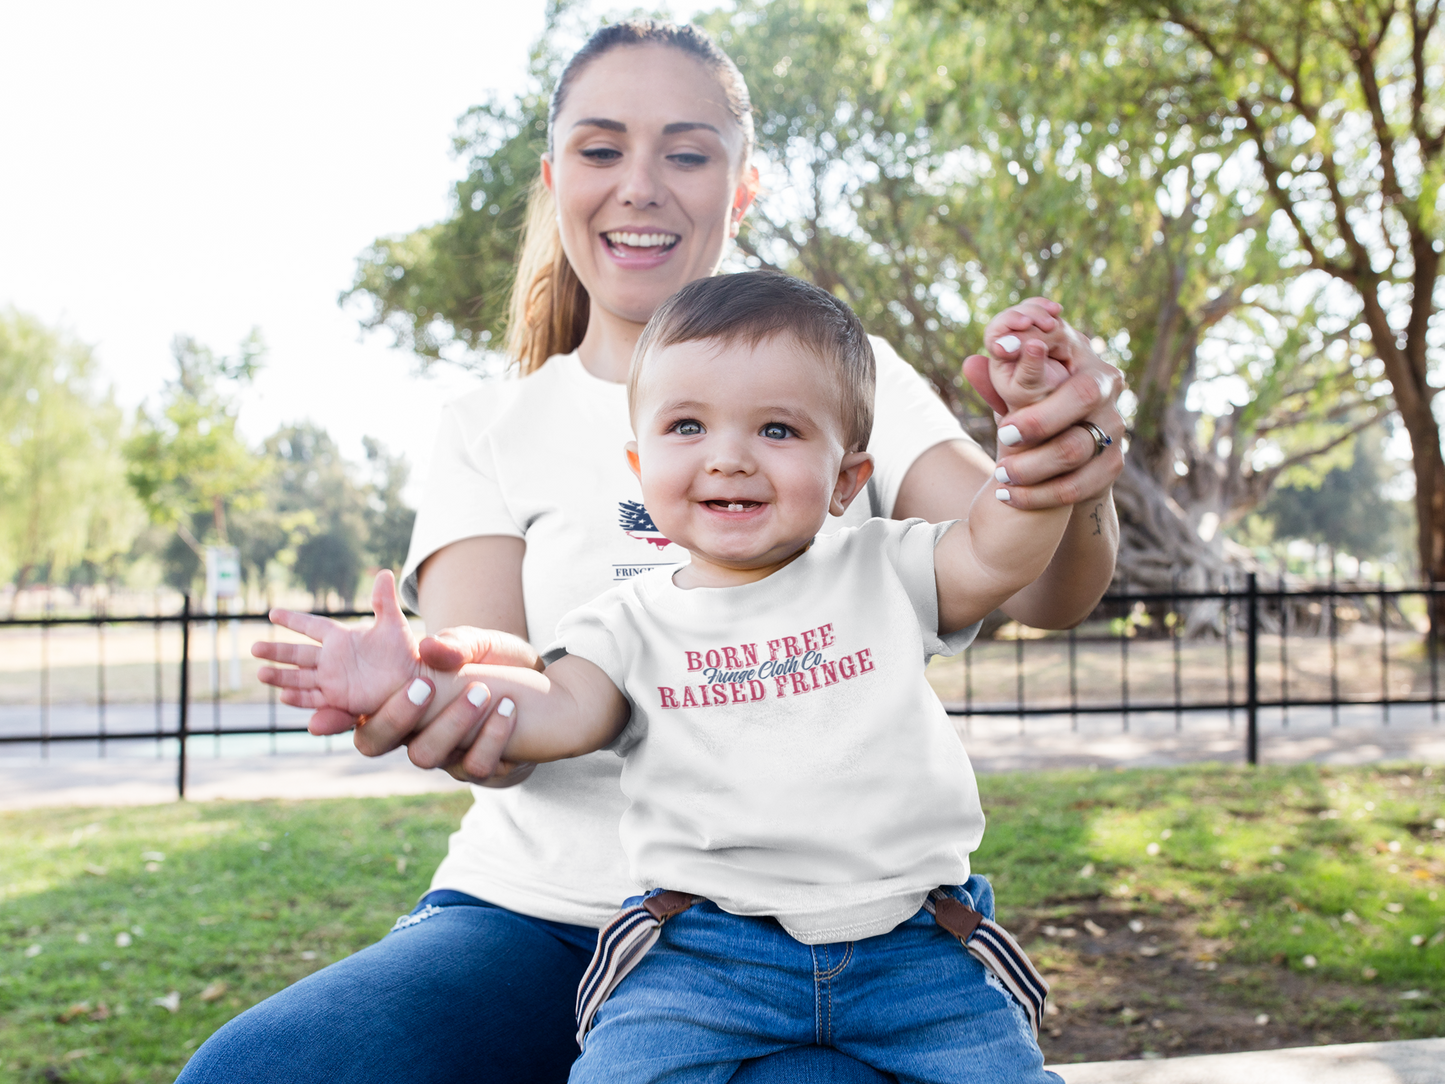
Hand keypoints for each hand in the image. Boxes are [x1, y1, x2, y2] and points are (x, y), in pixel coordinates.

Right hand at [254, 570, 420, 719]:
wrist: (414, 681)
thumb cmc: (405, 652)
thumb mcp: (393, 625)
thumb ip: (384, 601)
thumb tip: (385, 571)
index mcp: (341, 638)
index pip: (311, 626)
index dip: (293, 620)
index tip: (272, 612)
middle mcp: (332, 659)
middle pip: (297, 654)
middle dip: (276, 651)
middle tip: (253, 648)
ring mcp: (334, 680)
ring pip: (300, 677)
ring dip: (281, 676)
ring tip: (260, 673)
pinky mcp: (339, 700)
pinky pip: (315, 698)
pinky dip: (300, 698)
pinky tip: (284, 696)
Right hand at [346, 624, 542, 785]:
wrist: (542, 691)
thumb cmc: (493, 664)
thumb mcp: (474, 643)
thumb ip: (452, 644)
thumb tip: (428, 647)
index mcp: (397, 700)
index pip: (354, 713)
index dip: (333, 717)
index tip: (320, 719)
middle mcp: (412, 733)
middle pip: (376, 742)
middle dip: (395, 715)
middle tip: (424, 687)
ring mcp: (444, 755)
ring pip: (426, 756)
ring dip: (451, 724)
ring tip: (482, 692)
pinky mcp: (480, 767)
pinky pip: (476, 766)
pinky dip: (492, 737)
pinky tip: (509, 708)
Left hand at [963, 297, 1124, 508]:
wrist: (1068, 461)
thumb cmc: (1038, 411)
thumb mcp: (1018, 393)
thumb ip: (997, 380)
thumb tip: (970, 363)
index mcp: (1080, 355)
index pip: (1063, 338)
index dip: (1033, 347)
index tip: (998, 354)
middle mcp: (1106, 384)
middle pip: (1081, 396)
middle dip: (1038, 418)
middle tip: (1003, 435)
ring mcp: (1115, 425)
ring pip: (1075, 447)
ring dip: (1032, 464)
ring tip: (1000, 474)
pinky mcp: (1113, 464)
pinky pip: (1078, 485)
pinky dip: (1038, 494)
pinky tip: (1008, 497)